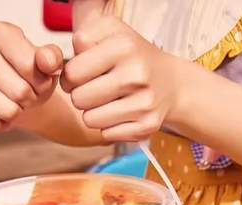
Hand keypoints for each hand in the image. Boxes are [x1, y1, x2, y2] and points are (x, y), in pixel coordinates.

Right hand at [0, 21, 63, 129]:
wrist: (19, 92)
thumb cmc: (32, 74)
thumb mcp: (49, 62)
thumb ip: (52, 58)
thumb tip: (47, 62)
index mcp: (0, 33)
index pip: (29, 66)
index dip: (42, 82)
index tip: (40, 80)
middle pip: (20, 91)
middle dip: (30, 99)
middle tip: (28, 95)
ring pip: (6, 110)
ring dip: (17, 113)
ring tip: (16, 102)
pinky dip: (1, 124)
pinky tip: (2, 113)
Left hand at [61, 16, 177, 141]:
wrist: (171, 83)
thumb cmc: (131, 57)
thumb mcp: (110, 33)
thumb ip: (84, 38)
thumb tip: (71, 59)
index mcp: (124, 47)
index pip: (72, 73)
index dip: (70, 76)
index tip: (82, 74)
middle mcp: (136, 74)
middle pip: (78, 99)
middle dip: (81, 95)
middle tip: (96, 88)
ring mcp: (144, 103)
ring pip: (89, 120)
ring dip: (93, 112)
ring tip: (108, 100)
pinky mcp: (147, 126)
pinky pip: (106, 134)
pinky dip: (109, 126)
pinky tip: (121, 113)